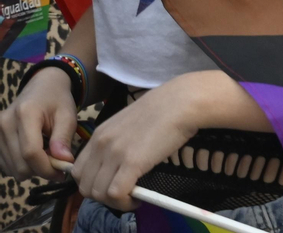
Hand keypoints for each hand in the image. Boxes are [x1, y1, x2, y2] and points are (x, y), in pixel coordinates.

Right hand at [0, 67, 76, 180]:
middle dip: (41, 170)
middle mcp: (5, 123)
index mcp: (25, 114)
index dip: (46, 168)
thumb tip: (64, 162)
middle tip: (56, 163)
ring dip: (31, 169)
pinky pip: (5, 165)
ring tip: (46, 154)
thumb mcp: (68, 115)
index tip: (62, 173)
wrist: (41, 87)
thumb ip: (64, 138)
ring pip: (12, 168)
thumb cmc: (58, 101)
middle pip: (20, 164)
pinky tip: (33, 153)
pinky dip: (21, 165)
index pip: (31, 152)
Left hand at [71, 75, 207, 210]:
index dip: (92, 183)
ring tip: (132, 197)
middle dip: (101, 197)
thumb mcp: (130, 123)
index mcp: (99, 134)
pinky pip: (116, 194)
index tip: (110, 184)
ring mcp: (114, 154)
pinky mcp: (131, 163)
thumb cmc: (164, 108)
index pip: (78, 170)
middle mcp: (101, 145)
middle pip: (85, 186)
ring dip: (114, 203)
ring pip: (98, 194)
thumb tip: (122, 162)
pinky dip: (125, 203)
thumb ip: (119, 141)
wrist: (182, 101)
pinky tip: (138, 199)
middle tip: (122, 194)